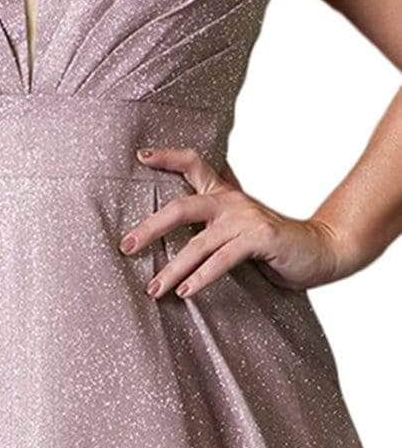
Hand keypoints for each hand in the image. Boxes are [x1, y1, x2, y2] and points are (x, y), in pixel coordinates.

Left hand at [118, 145, 346, 297]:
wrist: (321, 250)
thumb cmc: (271, 244)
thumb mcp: (237, 228)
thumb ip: (211, 225)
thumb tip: (170, 231)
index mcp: (224, 194)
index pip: (193, 163)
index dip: (167, 156)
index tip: (140, 156)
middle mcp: (231, 201)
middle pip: (181, 207)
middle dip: (149, 228)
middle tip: (125, 247)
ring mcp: (245, 218)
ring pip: (198, 243)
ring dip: (172, 269)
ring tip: (154, 289)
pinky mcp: (260, 238)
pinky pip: (223, 259)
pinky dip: (202, 276)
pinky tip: (186, 291)